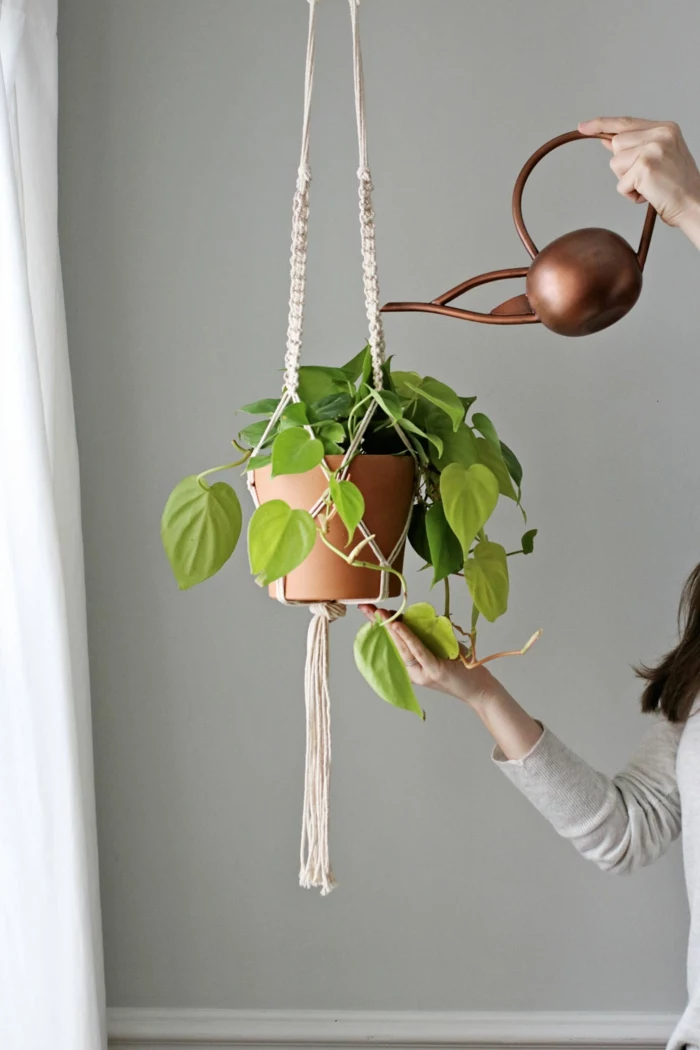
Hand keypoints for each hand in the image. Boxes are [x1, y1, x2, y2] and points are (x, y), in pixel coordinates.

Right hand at [358, 604, 502, 707]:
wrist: (480, 690)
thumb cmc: (462, 669)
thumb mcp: (442, 650)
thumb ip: (427, 638)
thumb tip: (414, 618)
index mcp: (413, 666)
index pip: (394, 642)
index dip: (382, 626)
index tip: (371, 610)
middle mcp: (413, 670)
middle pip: (394, 643)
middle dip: (381, 623)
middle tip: (367, 607)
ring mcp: (422, 672)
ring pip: (403, 646)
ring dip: (391, 627)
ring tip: (380, 613)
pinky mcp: (433, 670)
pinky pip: (418, 650)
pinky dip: (407, 637)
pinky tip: (399, 625)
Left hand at [579, 117, 699, 245]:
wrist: (694, 204)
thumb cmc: (677, 186)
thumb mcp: (658, 159)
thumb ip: (634, 146)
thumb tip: (608, 140)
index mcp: (665, 128)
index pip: (626, 123)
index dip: (602, 124)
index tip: (582, 126)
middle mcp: (660, 134)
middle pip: (616, 144)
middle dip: (624, 166)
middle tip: (647, 177)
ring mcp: (653, 149)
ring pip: (615, 163)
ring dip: (626, 180)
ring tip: (649, 185)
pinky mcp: (645, 167)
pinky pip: (620, 184)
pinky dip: (630, 195)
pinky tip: (649, 194)